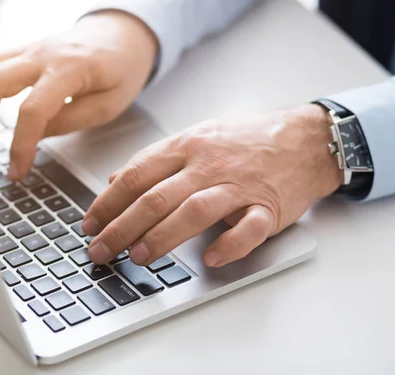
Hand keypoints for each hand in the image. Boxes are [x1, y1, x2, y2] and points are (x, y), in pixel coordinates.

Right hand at [0, 10, 157, 179]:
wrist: (123, 33)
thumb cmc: (122, 68)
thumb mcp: (111, 103)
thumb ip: (72, 119)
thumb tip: (34, 135)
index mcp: (70, 68)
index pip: (34, 109)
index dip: (21, 144)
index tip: (17, 169)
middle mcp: (43, 54)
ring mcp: (30, 48)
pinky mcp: (23, 50)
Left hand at [83, 104, 342, 267]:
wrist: (306, 138)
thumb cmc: (247, 140)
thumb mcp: (196, 137)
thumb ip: (156, 159)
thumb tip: (116, 181)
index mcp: (187, 146)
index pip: (137, 175)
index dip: (108, 202)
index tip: (89, 225)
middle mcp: (208, 165)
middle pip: (157, 197)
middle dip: (122, 227)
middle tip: (101, 250)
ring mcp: (239, 186)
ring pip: (195, 210)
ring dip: (164, 236)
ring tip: (138, 256)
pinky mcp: (268, 207)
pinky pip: (249, 227)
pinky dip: (230, 243)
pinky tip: (210, 258)